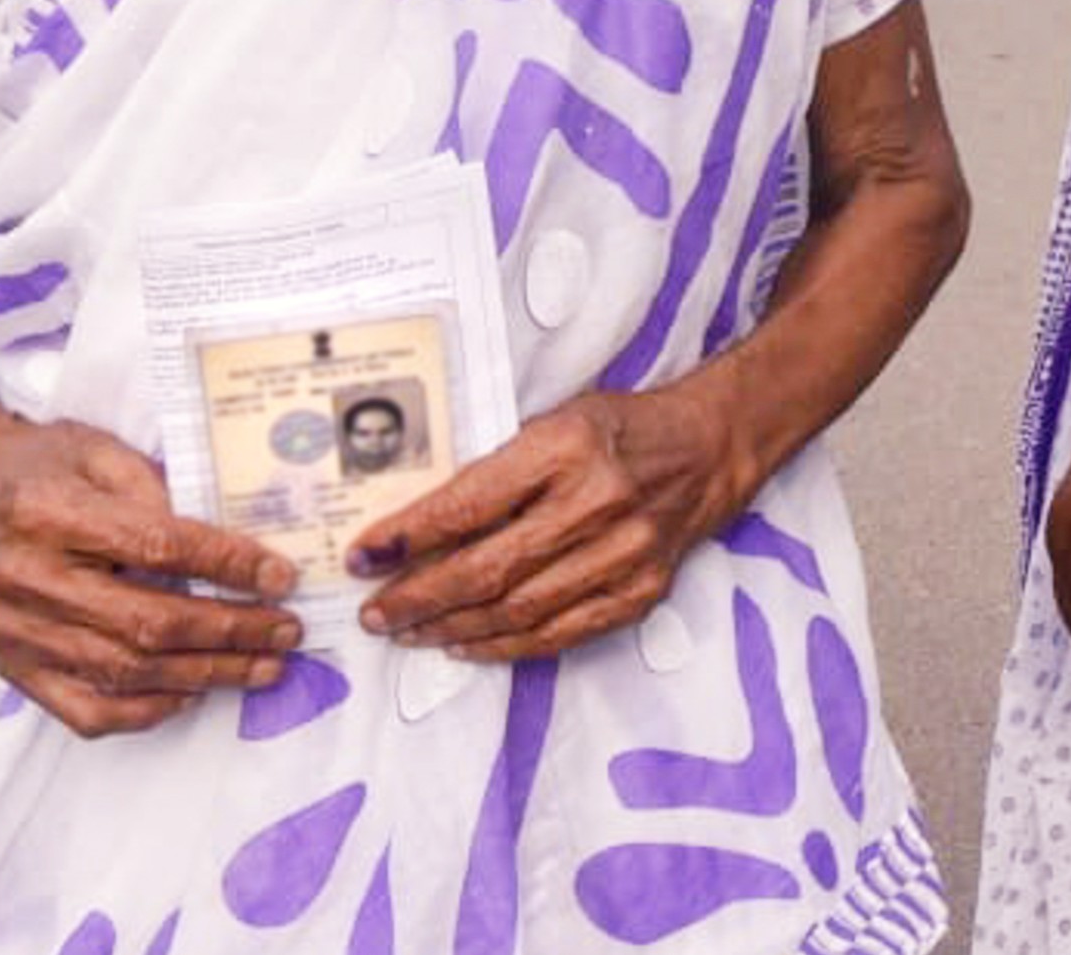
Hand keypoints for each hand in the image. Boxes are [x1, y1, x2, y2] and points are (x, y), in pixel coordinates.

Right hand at [0, 417, 305, 736]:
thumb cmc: (52, 469)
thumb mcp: (105, 452)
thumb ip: (162, 490)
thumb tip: (235, 547)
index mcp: (47, 514)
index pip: (155, 547)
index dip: (226, 566)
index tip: (281, 577)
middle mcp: (25, 580)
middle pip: (145, 622)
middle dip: (229, 632)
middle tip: (286, 630)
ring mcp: (15, 633)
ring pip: (127, 672)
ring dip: (206, 675)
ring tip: (262, 666)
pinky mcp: (14, 668)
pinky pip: (90, 711)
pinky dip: (150, 710)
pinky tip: (195, 691)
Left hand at [346, 381, 753, 661]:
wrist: (707, 448)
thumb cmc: (617, 430)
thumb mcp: (551, 424)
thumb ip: (494, 472)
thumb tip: (413, 529)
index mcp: (566, 446)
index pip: (469, 503)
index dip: (408, 536)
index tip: (363, 556)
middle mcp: (598, 501)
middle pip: (488, 568)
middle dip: (418, 597)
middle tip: (376, 613)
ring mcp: (625, 553)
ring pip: (519, 610)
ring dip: (452, 627)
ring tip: (408, 632)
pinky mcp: (642, 592)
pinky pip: (560, 633)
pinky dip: (505, 646)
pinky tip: (465, 644)